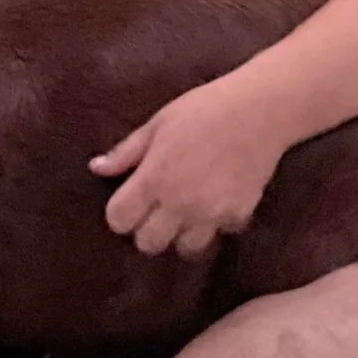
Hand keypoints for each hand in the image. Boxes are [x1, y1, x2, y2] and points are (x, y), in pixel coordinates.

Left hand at [89, 80, 286, 259]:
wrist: (261, 110)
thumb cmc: (204, 109)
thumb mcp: (158, 124)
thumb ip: (126, 152)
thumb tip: (95, 168)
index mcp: (154, 178)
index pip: (119, 220)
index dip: (120, 214)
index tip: (129, 202)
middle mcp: (179, 203)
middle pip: (148, 244)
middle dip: (147, 230)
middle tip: (157, 211)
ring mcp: (210, 213)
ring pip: (185, 249)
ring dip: (182, 234)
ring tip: (186, 213)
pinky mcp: (238, 215)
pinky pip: (219, 234)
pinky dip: (216, 224)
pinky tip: (216, 203)